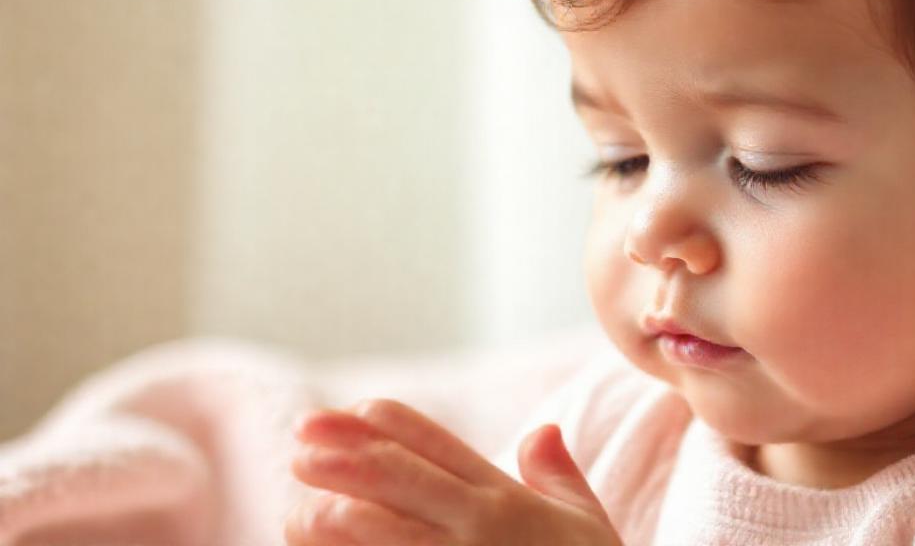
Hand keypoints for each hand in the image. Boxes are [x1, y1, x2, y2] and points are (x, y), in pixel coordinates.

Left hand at [284, 398, 623, 545]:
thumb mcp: (587, 526)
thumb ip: (561, 477)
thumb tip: (542, 430)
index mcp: (507, 499)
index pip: (441, 444)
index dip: (392, 423)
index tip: (353, 411)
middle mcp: (480, 526)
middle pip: (401, 476)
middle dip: (347, 454)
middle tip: (301, 439)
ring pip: (382, 529)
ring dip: (334, 516)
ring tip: (301, 511)